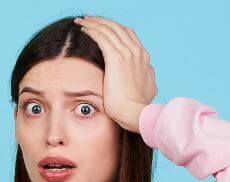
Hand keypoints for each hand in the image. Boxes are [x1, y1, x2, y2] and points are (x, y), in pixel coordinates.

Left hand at [73, 16, 157, 133]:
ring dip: (94, 23)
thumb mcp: (147, 88)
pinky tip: (83, 28)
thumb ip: (145, 77)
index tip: (101, 28)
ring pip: (109, 29)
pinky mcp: (117, 59)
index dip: (113, 29)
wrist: (136, 113)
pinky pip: (102, 37)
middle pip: (118, 28)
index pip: (128, 35)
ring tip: (81, 20)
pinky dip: (92, 30)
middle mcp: (138, 52)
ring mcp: (129, 54)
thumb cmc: (137, 107)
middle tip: (88, 19)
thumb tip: (146, 74)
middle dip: (102, 21)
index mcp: (143, 58)